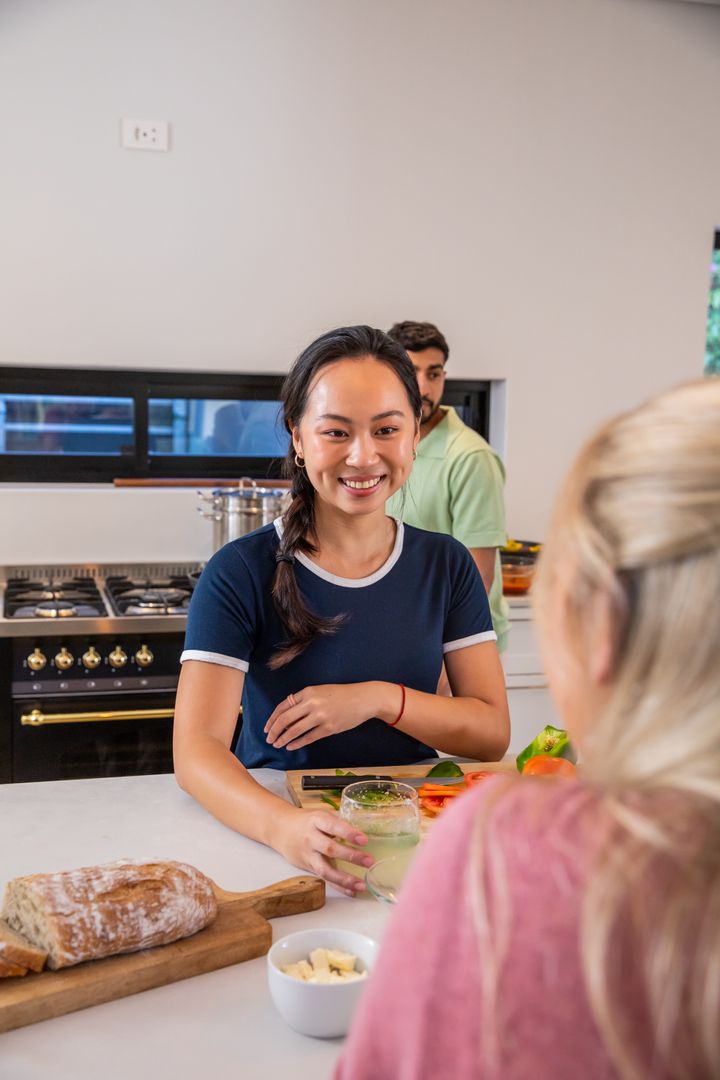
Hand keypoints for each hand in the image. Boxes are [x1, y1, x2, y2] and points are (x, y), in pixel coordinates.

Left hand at [264, 683, 385, 750]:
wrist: (363, 699)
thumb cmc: (341, 694)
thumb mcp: (320, 691)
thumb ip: (304, 700)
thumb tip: (287, 716)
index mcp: (308, 691)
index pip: (283, 706)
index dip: (272, 718)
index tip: (267, 727)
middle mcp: (312, 703)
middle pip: (285, 719)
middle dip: (274, 731)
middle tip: (269, 738)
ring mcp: (321, 716)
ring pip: (295, 730)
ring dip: (283, 738)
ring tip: (277, 744)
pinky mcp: (329, 728)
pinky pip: (309, 737)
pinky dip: (297, 743)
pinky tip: (291, 746)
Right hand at [274, 807, 374, 896]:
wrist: (281, 829)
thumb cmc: (307, 821)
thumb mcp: (321, 814)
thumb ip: (339, 821)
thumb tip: (364, 827)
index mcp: (316, 821)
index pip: (332, 826)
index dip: (348, 833)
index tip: (364, 840)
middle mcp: (311, 838)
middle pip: (330, 849)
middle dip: (351, 856)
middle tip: (369, 861)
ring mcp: (308, 855)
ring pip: (325, 869)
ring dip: (345, 879)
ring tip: (362, 884)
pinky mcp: (308, 868)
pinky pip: (324, 879)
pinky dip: (338, 886)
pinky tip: (352, 891)